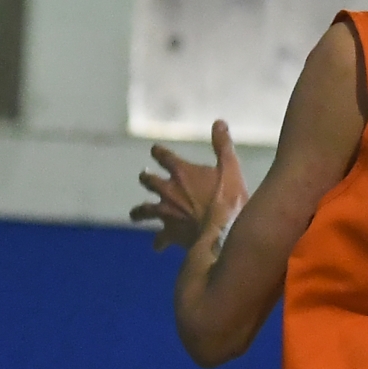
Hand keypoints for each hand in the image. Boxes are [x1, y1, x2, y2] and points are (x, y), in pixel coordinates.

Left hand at [130, 119, 247, 252]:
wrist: (220, 233)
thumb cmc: (227, 199)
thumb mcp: (230, 167)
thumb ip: (223, 145)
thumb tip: (219, 122)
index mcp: (181, 172)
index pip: (163, 157)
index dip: (159, 153)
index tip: (155, 150)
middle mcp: (168, 190)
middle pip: (149, 181)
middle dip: (147, 178)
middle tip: (145, 177)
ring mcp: (166, 213)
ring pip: (145, 210)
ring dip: (140, 211)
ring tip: (136, 213)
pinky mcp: (170, 232)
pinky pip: (160, 238)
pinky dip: (159, 241)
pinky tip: (158, 246)